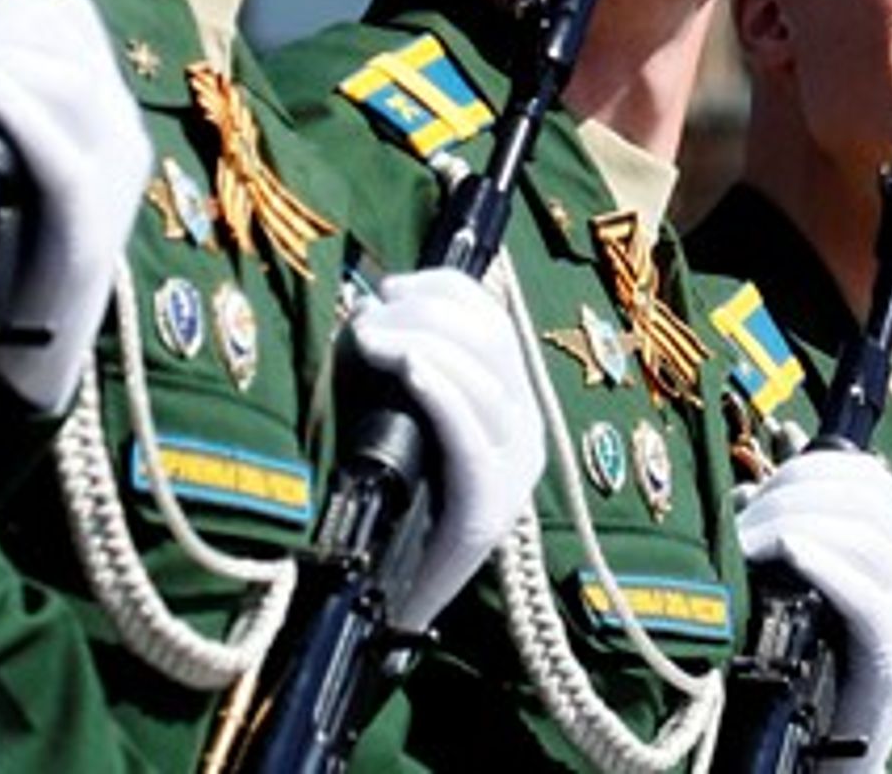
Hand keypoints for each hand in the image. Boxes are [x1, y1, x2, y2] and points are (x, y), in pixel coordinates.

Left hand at [0, 0, 150, 409]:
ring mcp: (111, 177)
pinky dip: (25, 118)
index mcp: (102, 109)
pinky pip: (64, 159)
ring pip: (69, 82)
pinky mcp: (87, 228)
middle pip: (63, 36)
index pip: (68, 14)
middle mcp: (119, 131)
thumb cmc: (3, 248)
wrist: (32, 345)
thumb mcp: (2, 157)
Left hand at [347, 267, 544, 630]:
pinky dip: (443, 394)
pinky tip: (412, 372)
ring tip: (372, 341)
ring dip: (423, 346)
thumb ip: (402, 373)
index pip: (495, 322)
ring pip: (485, 383)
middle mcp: (525, 430)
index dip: (446, 290)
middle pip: (492, 343)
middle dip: (427, 315)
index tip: (391, 285)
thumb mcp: (399, 422)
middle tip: (367, 322)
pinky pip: (472, 436)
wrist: (391, 606)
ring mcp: (513, 470)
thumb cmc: (387, 506)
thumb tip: (369, 310)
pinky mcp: (488, 506)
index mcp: (511, 404)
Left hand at [737, 448, 891, 771]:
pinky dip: (815, 561)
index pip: (869, 476)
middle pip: (860, 500)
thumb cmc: (831, 656)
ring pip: (859, 535)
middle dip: (789, 497)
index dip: (808, 469)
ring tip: (746, 544)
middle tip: (741, 520)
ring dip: (790, 526)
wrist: (852, 741)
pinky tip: (781, 555)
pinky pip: (858, 588)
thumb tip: (771, 458)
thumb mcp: (830, 578)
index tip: (760, 488)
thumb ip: (814, 520)